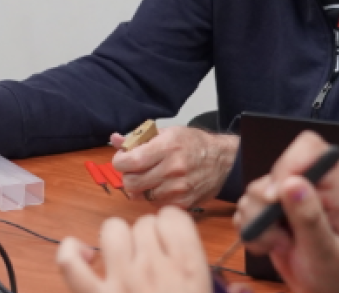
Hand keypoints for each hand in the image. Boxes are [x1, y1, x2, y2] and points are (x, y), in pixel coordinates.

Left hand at [57, 207, 212, 292]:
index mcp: (189, 270)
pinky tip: (86, 258)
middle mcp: (154, 267)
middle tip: (150, 261)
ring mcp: (120, 280)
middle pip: (143, 224)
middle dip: (146, 238)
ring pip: (112, 231)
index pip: (175, 217)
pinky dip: (72, 253)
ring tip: (123, 261)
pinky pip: (70, 262)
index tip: (171, 241)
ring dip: (117, 241)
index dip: (171, 226)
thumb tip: (239, 289)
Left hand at [110, 126, 237, 207]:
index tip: (122, 159)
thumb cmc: (193, 144)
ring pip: (141, 196)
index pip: (130, 161)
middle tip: (134, 170)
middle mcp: (173, 169)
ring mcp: (178, 189)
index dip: (119, 161)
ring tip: (149, 177)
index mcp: (167, 147)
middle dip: (128, 176)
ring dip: (140, 188)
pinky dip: (153, 197)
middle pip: (131, 183)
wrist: (222, 161)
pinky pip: (155, 205)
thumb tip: (115, 139)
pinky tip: (161, 186)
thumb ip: (138, 138)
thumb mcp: (167, 132)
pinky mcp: (183, 203)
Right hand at [234, 131, 338, 292]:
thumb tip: (293, 182)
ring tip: (278, 244)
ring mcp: (290, 202)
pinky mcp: (273, 217)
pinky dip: (251, 232)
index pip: (310, 148)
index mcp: (335, 188)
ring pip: (255, 192)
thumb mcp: (327, 252)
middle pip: (274, 170)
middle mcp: (311, 188)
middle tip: (277, 230)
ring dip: (258, 222)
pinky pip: (247, 211)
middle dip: (266, 202)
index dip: (290, 162)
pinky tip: (269, 248)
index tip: (278, 194)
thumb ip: (310, 218)